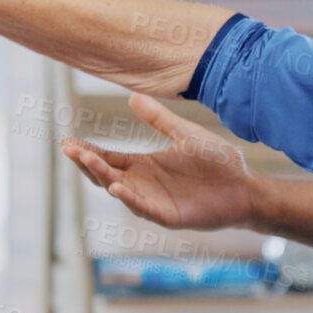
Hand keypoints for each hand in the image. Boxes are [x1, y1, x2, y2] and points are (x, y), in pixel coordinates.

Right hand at [59, 93, 259, 230]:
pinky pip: (145, 208)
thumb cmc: (217, 162)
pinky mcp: (170, 216)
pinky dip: (130, 199)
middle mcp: (144, 185)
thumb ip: (159, 119)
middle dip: (87, 162)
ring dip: (104, 176)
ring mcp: (155, 201)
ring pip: (121, 191)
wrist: (245, 186)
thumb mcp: (185, 134)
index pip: (109, 158)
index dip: (88, 151)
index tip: (67, 142)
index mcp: (145, 165)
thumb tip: (133, 96)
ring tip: (89, 160)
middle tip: (70, 149)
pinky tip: (117, 186)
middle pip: (106, 174)